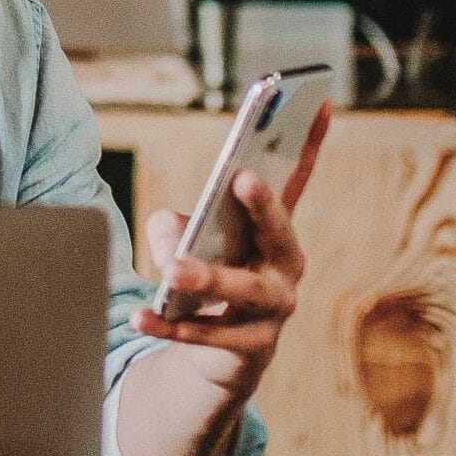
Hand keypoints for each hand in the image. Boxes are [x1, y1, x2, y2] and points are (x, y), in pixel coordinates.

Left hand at [133, 112, 320, 397]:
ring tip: (173, 271)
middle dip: (264, 205)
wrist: (223, 355)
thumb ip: (175, 228)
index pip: (295, 178)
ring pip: (245, 290)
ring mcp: (275, 309)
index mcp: (273, 230)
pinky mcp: (251, 345)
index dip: (308, 140)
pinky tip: (139, 316)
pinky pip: (208, 333)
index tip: (316, 99)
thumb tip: (174, 243)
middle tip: (242, 178)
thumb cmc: (210, 278)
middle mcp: (285, 265)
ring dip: (209, 277)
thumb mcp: (188, 242)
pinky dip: (170, 324)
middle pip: (279, 232)